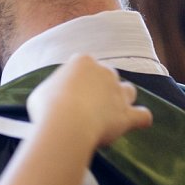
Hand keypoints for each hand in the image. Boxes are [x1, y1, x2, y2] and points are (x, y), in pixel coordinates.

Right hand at [27, 54, 152, 146]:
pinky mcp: (127, 114)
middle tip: (85, 105)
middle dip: (100, 87)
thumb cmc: (47, 107)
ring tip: (110, 112)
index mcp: (83, 61)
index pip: (83, 64)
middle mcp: (105, 72)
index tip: (68, 92)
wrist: (66, 123)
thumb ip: (53, 91)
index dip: (77, 79)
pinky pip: (143, 115)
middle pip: (108, 75)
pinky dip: (140, 118)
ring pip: (129, 91)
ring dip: (122, 99)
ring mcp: (118, 92)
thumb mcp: (41, 92)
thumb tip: (54, 99)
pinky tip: (135, 122)